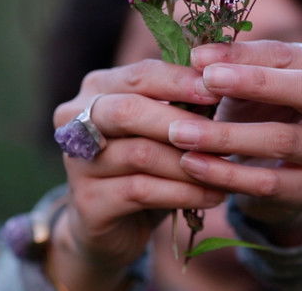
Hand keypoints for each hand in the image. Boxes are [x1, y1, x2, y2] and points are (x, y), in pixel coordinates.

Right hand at [49, 60, 225, 289]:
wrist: (111, 225)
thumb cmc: (144, 165)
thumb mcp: (160, 129)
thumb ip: (180, 105)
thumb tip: (226, 84)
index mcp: (96, 89)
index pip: (140, 75)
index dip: (180, 80)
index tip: (220, 88)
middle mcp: (75, 120)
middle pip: (128, 111)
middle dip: (180, 121)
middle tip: (223, 132)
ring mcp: (78, 162)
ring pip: (141, 154)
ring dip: (190, 163)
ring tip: (226, 170)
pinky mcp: (87, 201)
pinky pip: (142, 191)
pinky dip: (183, 193)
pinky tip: (213, 195)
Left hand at [168, 41, 301, 245]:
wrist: (282, 166)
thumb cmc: (263, 106)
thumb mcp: (254, 81)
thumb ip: (233, 66)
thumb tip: (198, 57)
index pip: (288, 54)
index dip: (242, 55)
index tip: (197, 57)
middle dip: (253, 84)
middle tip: (203, 83)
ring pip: (283, 140)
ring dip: (226, 136)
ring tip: (181, 133)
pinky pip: (268, 182)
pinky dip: (225, 174)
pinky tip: (192, 165)